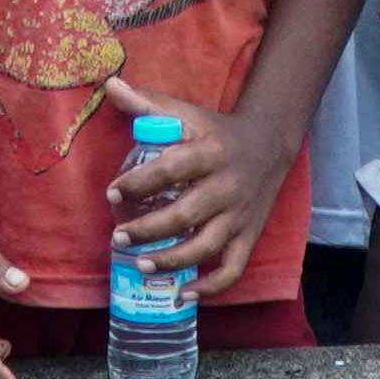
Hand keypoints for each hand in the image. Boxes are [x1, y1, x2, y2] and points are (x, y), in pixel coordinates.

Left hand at [102, 76, 281, 295]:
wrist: (270, 143)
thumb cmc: (216, 130)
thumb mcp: (186, 112)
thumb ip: (147, 103)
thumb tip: (109, 84)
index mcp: (209, 152)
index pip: (171, 169)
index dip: (139, 182)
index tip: (112, 193)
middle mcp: (227, 186)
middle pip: (185, 214)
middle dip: (148, 229)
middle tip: (117, 237)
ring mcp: (240, 215)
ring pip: (207, 246)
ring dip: (173, 261)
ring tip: (140, 265)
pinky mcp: (249, 236)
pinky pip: (233, 269)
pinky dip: (211, 287)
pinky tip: (183, 294)